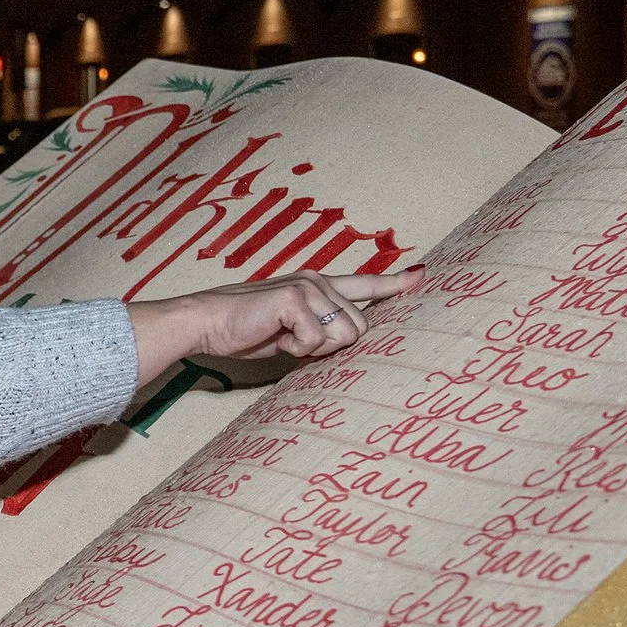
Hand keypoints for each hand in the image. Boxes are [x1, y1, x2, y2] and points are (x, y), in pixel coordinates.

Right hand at [126, 269, 420, 374]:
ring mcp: (308, 287)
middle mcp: (317, 280)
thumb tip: (345, 343)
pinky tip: (276, 338)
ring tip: (284, 339)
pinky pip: (317, 340)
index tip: (421, 277)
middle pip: (360, 327)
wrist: (205, 323)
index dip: (394, 284)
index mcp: (316, 286)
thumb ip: (318, 331)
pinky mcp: (295, 298)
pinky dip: (297, 349)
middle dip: (333, 347)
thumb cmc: (242, 330)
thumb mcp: (288, 331)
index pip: (364, 283)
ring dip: (315, 349)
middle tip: (296, 344)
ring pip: (344, 335)